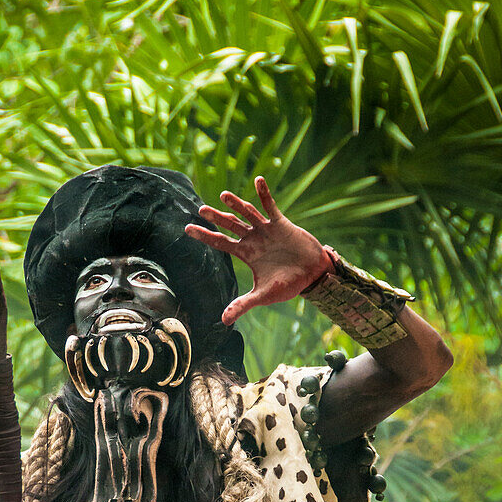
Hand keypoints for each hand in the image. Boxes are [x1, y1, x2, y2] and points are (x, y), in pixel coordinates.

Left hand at [185, 176, 334, 323]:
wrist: (313, 275)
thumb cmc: (289, 285)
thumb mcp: (264, 296)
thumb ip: (244, 304)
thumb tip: (224, 321)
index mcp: (247, 254)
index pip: (221, 243)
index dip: (205, 236)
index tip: (187, 228)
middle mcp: (253, 239)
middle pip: (231, 225)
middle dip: (217, 218)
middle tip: (201, 209)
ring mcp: (267, 230)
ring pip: (248, 213)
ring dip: (237, 204)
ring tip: (223, 196)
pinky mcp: (281, 223)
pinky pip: (271, 206)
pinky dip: (264, 194)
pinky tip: (258, 180)